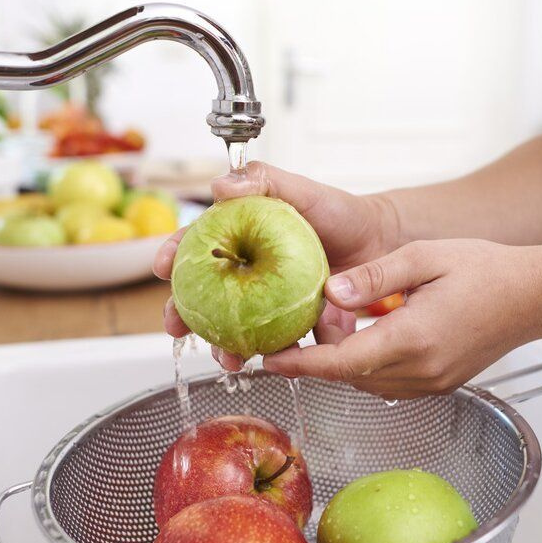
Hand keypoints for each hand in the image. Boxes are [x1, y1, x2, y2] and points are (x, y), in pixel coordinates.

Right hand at [153, 161, 399, 369]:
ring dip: (224, 346)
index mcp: (240, 237)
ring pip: (235, 327)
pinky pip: (279, 343)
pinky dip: (276, 356)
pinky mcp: (293, 324)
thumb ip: (264, 180)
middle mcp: (248, 272)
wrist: (380, 241)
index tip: (161, 267)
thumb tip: (220, 185)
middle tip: (175, 327)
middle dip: (184, 315)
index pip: (197, 245)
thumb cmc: (338, 212)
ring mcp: (268, 301)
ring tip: (226, 357)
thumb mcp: (302, 190)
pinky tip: (274, 362)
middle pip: (205, 295)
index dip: (174, 255)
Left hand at [262, 239, 541, 399]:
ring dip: (343, 359)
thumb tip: (330, 291)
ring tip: (332, 323)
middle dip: (318, 354)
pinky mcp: (438, 385)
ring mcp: (431, 383)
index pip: (342, 363)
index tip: (268, 359)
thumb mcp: (423, 257)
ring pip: (366, 382)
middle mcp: (421, 370)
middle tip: (301, 321)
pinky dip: (367, 364)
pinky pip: (387, 382)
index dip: (301, 363)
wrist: (534, 296)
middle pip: (349, 375)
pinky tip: (366, 334)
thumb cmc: (485, 270)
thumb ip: (374, 276)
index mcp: (415, 338)